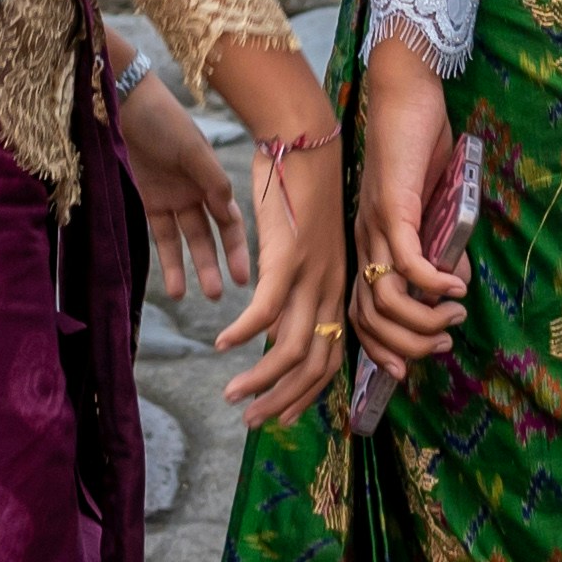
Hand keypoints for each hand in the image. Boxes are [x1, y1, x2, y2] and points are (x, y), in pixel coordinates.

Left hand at [118, 72, 240, 299]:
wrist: (123, 104)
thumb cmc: (163, 120)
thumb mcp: (192, 149)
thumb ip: (211, 181)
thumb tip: (229, 214)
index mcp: (211, 178)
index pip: (229, 220)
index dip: (237, 248)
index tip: (242, 277)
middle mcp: (194, 192)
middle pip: (207, 235)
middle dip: (213, 264)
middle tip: (216, 296)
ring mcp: (170, 198)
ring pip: (183, 241)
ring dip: (187, 267)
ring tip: (188, 298)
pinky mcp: (146, 201)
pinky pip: (158, 236)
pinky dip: (165, 259)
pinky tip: (171, 283)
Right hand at [214, 127, 352, 430]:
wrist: (304, 139)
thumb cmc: (301, 188)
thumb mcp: (307, 244)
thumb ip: (298, 283)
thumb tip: (275, 314)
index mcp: (337, 288)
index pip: (331, 358)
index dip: (308, 393)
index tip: (281, 415)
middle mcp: (330, 288)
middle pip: (315, 364)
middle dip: (283, 401)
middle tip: (252, 422)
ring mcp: (312, 274)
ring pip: (292, 347)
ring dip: (261, 379)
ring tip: (232, 397)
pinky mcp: (288, 255)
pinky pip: (267, 308)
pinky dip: (244, 333)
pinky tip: (223, 345)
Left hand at [348, 35, 464, 372]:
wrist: (404, 91)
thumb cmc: (417, 146)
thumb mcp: (433, 207)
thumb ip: (440, 247)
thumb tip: (453, 285)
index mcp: (367, 245)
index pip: (361, 315)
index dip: (380, 350)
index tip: (406, 373)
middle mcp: (364, 241)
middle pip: (369, 317)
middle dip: (402, 348)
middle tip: (440, 349)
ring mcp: (375, 224)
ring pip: (388, 295)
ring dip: (422, 320)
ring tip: (452, 320)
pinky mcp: (393, 204)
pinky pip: (407, 257)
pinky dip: (432, 281)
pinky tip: (455, 288)